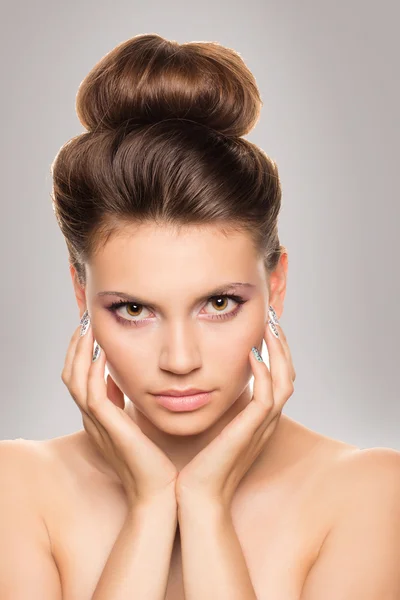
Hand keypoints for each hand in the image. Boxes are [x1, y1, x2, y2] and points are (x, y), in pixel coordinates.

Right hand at [61, 310, 178, 509]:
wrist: (158, 492)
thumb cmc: (152, 461)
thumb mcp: (133, 424)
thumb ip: (121, 403)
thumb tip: (116, 379)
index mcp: (97, 418)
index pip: (79, 378)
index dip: (81, 353)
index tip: (92, 330)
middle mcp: (91, 419)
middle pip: (70, 375)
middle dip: (76, 346)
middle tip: (85, 320)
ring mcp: (96, 424)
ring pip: (75, 380)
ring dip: (80, 351)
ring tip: (88, 327)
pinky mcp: (107, 428)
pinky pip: (91, 393)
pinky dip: (91, 369)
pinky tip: (100, 351)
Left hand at [175, 307, 295, 509]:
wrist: (196, 497)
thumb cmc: (198, 464)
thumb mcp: (211, 427)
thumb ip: (214, 405)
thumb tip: (201, 381)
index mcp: (257, 419)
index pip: (277, 377)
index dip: (274, 351)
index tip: (262, 327)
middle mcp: (265, 420)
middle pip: (287, 374)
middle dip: (282, 345)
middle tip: (272, 318)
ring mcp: (262, 426)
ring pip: (285, 381)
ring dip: (279, 351)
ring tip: (270, 326)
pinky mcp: (252, 431)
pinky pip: (268, 396)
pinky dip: (265, 372)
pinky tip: (252, 352)